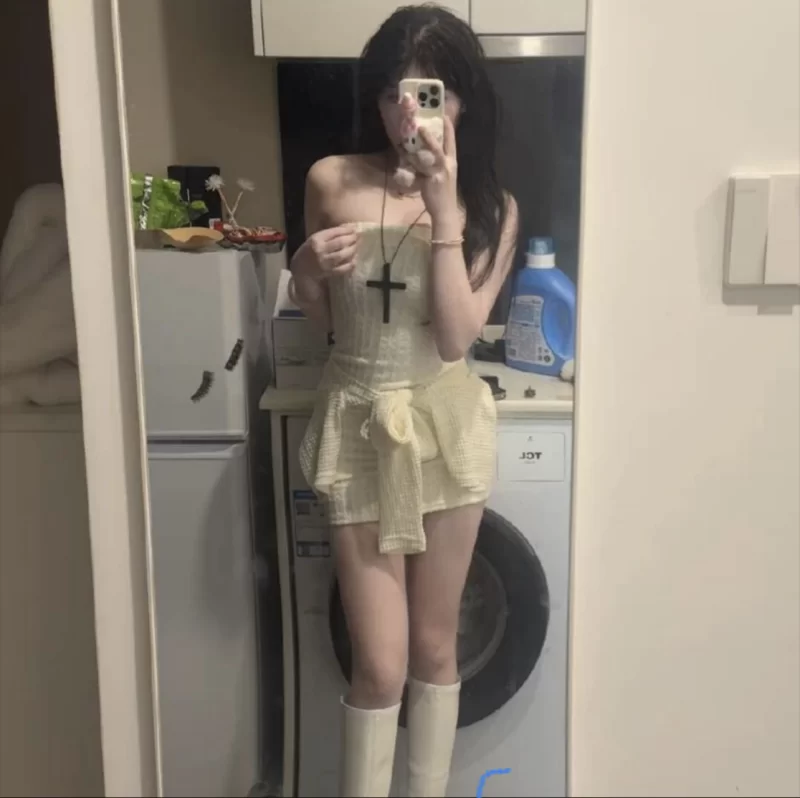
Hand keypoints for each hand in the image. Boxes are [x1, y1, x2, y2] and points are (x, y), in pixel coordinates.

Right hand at [293, 224, 358, 282]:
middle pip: (340, 242)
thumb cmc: (309, 252)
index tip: (355, 228)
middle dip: (352, 238)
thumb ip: (329, 234)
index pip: (334, 232)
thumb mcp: (315, 239)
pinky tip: (355, 259)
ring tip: (358, 245)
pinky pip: (343, 268)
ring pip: (343, 255)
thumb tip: (348, 227)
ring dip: (353, 249)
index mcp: (316, 239)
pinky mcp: (329, 273)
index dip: (346, 229)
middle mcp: (320, 250)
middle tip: (359, 236)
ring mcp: (325, 262)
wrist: (301, 270)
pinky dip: (351, 264)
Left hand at [398, 94, 459, 223]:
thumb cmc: (441, 194)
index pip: (452, 142)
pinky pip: (422, 167)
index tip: (443, 114)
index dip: (449, 128)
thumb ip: (434, 164)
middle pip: (445, 143)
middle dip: (440, 129)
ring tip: (421, 129)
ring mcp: (441, 172)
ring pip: (435, 152)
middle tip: (431, 117)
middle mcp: (449, 165)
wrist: (445, 212)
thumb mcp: (441, 176)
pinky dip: (413, 160)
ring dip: (428, 140)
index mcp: (452, 162)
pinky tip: (406, 153)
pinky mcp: (433, 180)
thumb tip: (420, 153)